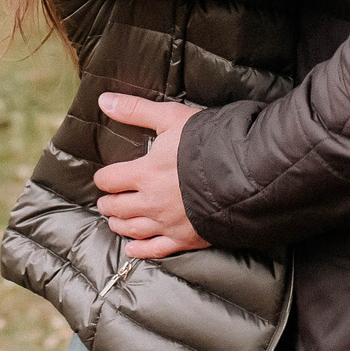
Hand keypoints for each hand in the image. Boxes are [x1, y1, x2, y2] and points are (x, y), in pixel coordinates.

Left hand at [92, 94, 210, 259]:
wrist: (246, 173)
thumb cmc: (209, 142)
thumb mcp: (171, 117)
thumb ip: (135, 110)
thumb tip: (104, 100)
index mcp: (144, 173)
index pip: (109, 180)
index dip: (103, 178)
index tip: (104, 178)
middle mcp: (151, 201)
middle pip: (117, 207)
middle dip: (108, 203)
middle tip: (107, 201)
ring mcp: (167, 223)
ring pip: (132, 229)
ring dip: (119, 224)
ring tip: (115, 221)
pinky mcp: (185, 238)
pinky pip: (156, 250)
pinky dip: (140, 250)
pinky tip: (132, 249)